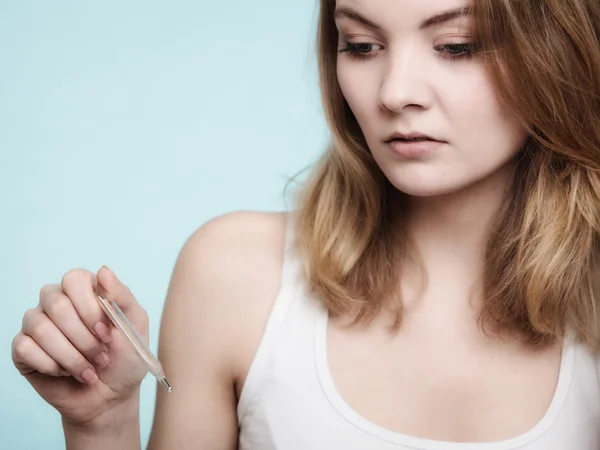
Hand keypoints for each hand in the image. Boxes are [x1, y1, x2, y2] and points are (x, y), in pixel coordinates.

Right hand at [12, 266, 149, 426]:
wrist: (111, 397)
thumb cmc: (125, 358)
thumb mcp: (135, 325)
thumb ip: (122, 296)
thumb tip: (103, 270)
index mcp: (85, 290)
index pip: (74, 279)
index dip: (89, 308)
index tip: (106, 332)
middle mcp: (57, 301)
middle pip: (56, 304)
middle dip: (84, 338)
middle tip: (101, 356)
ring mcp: (37, 323)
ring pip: (40, 327)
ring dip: (70, 356)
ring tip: (88, 369)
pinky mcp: (23, 348)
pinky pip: (25, 348)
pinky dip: (51, 365)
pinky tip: (65, 372)